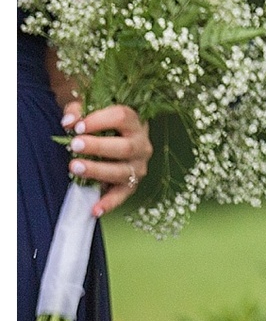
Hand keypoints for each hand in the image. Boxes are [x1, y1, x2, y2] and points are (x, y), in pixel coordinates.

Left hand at [60, 100, 152, 217]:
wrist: (117, 140)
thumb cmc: (103, 125)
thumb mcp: (91, 113)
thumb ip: (78, 111)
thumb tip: (68, 122)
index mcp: (135, 124)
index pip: (123, 117)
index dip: (100, 120)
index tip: (78, 126)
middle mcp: (142, 145)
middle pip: (125, 146)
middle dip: (98, 146)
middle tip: (75, 145)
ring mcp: (138, 167)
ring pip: (122, 171)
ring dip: (98, 170)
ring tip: (75, 166)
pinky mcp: (131, 185)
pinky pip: (122, 196)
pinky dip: (109, 203)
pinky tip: (94, 209)